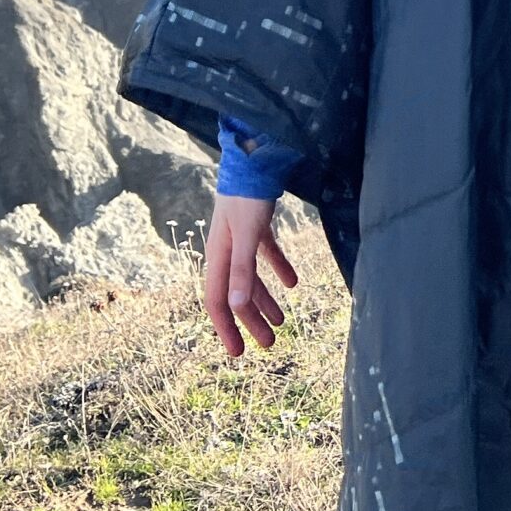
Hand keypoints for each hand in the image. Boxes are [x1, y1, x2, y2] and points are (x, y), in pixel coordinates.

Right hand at [204, 192, 299, 356]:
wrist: (254, 156)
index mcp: (218, 256)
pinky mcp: (256, 226)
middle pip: (237, 294)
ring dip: (266, 301)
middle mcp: (226, 250)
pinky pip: (265, 255)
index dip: (226, 328)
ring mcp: (241, 238)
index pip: (217, 301)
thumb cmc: (247, 196)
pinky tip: (293, 282)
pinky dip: (278, 269)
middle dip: (252, 321)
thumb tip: (237, 306)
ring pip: (252, 279)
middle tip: (270, 344)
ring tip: (283, 321)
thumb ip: (242, 270)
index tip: (238, 353)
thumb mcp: (246, 235)